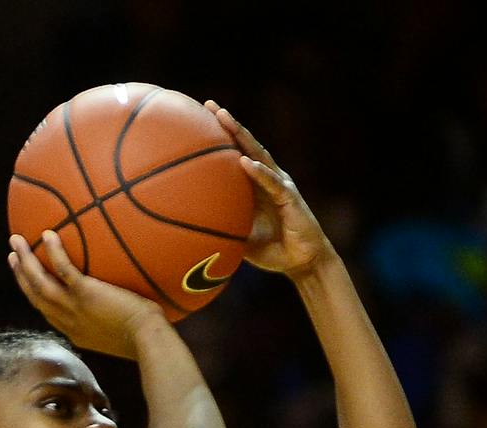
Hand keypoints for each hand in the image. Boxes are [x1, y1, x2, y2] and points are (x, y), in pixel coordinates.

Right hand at [8, 229, 166, 358]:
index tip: (26, 279)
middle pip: (35, 295)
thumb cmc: (143, 339)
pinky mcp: (86, 294)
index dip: (32, 293)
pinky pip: (64, 270)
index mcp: (73, 330)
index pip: (46, 310)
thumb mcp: (119, 336)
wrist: (146, 340)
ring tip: (16, 241)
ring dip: (25, 262)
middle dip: (20, 275)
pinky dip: (54, 252)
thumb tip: (120, 306)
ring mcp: (73, 307)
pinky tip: (48, 234)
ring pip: (40, 283)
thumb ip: (111, 321)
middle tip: (12, 256)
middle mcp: (66, 320)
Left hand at [207, 101, 333, 278]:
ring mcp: (280, 185)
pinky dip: (258, 173)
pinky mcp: (290, 198)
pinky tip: (245, 162)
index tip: (200, 118)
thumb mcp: (237, 237)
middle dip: (229, 124)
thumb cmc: (270, 249)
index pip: (235, 154)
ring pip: (259, 155)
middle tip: (210, 105)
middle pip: (246, 145)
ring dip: (242, 137)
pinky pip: (272, 183)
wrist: (301, 262)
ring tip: (224, 119)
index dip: (221, 136)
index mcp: (255, 184)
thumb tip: (185, 233)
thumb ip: (218, 227)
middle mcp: (268, 178)